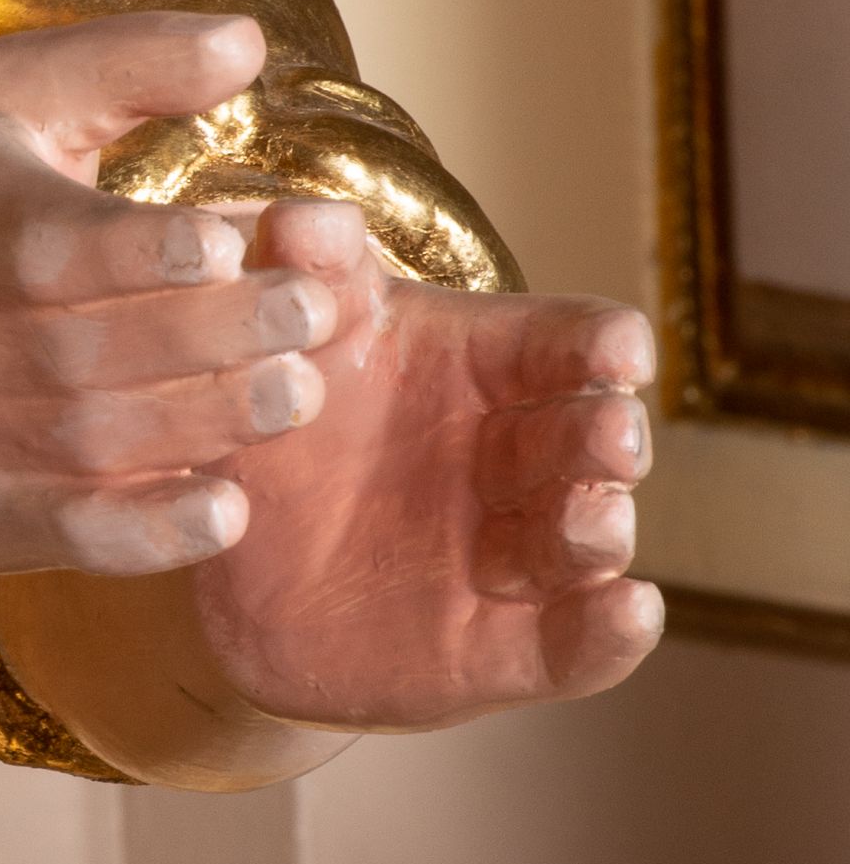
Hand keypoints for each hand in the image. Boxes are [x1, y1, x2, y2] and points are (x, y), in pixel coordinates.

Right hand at [0, 9, 341, 575]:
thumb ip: (123, 64)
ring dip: (210, 421)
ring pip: (97, 441)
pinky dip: (151, 533)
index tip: (226, 244)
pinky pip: (71, 537)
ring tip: (300, 389)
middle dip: (214, 334)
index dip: (138, 253)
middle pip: (89, 348)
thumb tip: (249, 43)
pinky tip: (226, 508)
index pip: (43, 247)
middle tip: (310, 311)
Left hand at [189, 213, 658, 725]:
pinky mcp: (510, 647)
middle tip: (609, 436)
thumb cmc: (285, 427)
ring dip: (599, 527)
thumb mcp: (292, 347)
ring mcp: (523, 556)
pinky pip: (578, 645)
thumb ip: (306, 277)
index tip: (618, 349)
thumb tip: (304, 216)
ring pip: (590, 537)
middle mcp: (525, 459)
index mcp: (492, 370)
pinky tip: (630, 613)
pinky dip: (611, 633)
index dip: (604, 344)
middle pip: (593, 434)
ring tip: (591, 522)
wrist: (234, 569)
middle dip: (606, 435)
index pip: (573, 341)